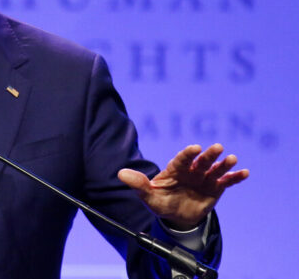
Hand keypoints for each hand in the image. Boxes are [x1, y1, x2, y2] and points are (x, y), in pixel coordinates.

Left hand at [117, 143, 248, 229]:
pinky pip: (227, 181)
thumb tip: (120, 174)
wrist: (177, 217)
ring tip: (231, 158)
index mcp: (175, 169)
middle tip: (217, 147)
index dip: (188, 153)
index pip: (181, 159)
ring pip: (215, 169)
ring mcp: (204, 178)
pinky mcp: (216, 188)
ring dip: (224, 163)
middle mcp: (191, 171)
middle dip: (209, 155)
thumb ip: (138, 184)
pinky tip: (245, 172)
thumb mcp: (148, 196)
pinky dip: (235, 177)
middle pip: (201, 161)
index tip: (195, 148)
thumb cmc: (161, 202)